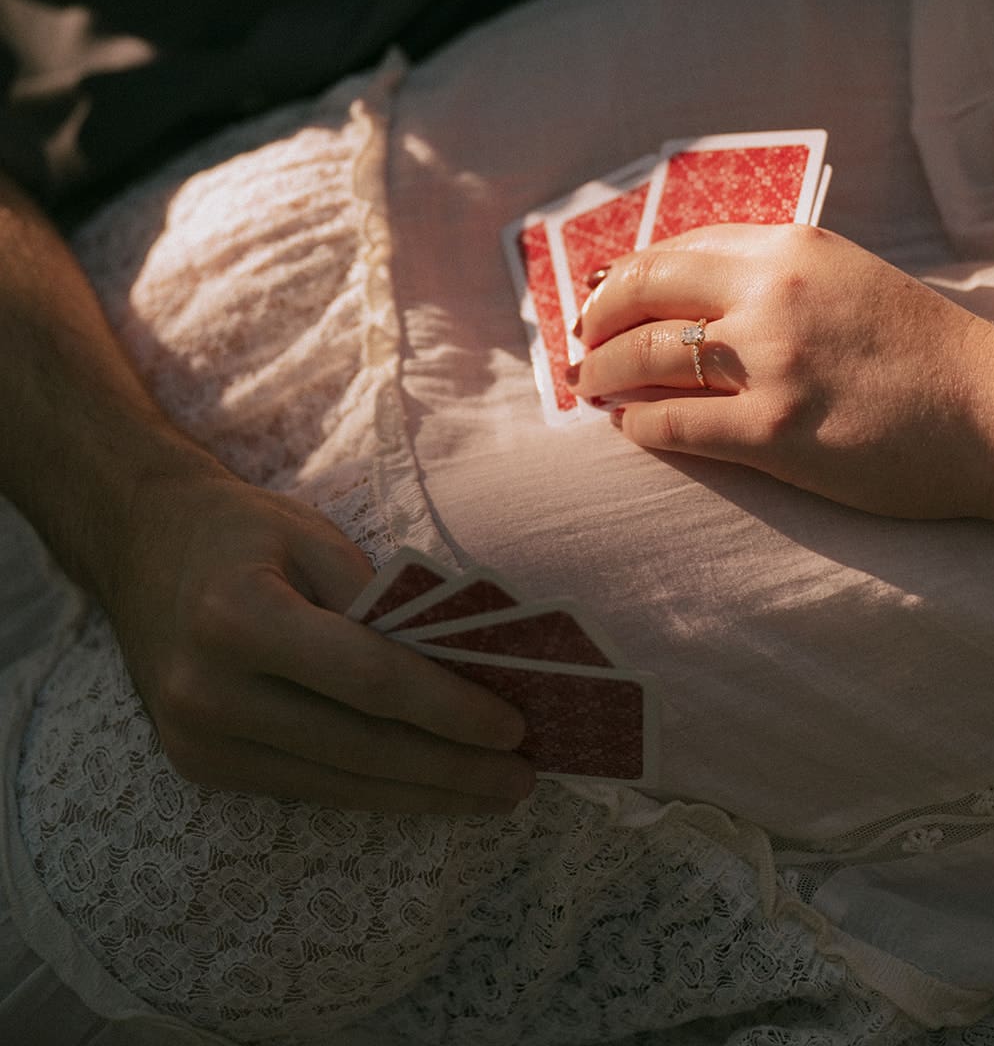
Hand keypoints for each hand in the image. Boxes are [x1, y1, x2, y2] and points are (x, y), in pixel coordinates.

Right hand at [103, 461, 533, 813]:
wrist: (140, 547)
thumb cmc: (239, 531)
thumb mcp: (311, 535)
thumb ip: (379, 599)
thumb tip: (461, 666)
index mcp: (239, 618)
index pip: (368, 679)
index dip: (446, 709)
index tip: (511, 727)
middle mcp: (209, 690)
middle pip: (358, 746)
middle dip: (449, 769)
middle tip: (521, 779)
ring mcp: (198, 739)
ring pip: (336, 782)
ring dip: (421, 793)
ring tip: (490, 793)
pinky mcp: (199, 766)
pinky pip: (305, 785)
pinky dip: (372, 788)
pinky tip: (424, 786)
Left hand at [570, 224, 993, 527]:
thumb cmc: (922, 349)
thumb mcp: (846, 277)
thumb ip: (772, 273)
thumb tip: (684, 294)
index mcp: (790, 246)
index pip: (674, 247)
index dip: (625, 275)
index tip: (604, 298)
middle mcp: (771, 293)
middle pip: (641, 291)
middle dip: (595, 318)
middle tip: (580, 342)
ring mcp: (769, 363)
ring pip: (643, 357)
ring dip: (601, 372)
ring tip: (590, 386)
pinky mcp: (772, 432)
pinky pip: (671, 424)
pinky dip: (636, 425)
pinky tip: (629, 427)